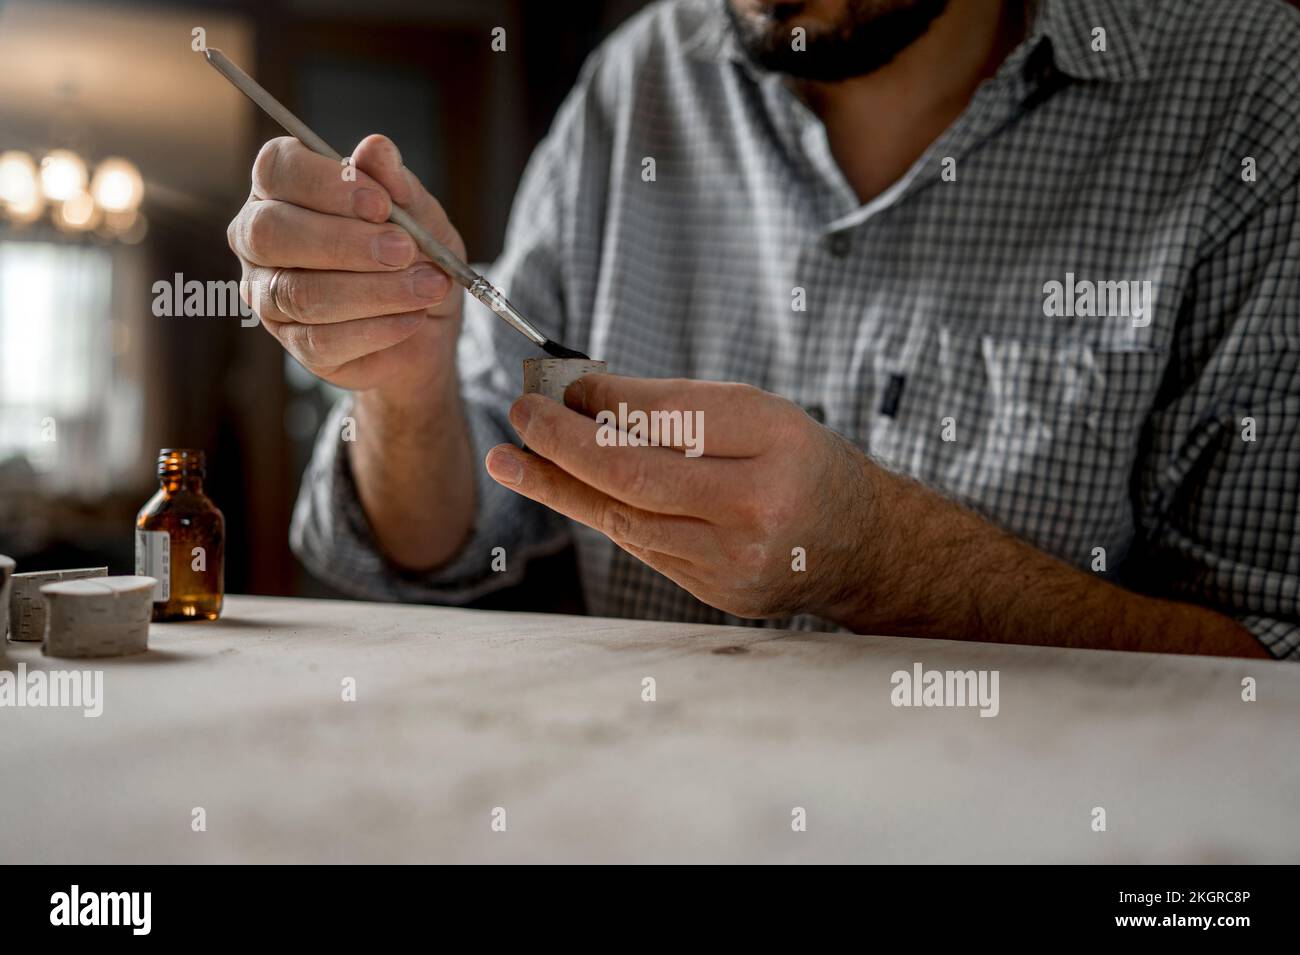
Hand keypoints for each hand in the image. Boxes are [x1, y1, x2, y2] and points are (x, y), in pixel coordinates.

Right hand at [227, 134, 464, 404]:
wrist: (429, 327)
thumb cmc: (415, 258)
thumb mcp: (422, 219)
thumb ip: (398, 187)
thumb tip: (376, 147)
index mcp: (282, 188)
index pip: (276, 170)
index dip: (326, 185)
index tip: (381, 204)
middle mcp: (259, 238)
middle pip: (271, 232)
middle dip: (345, 242)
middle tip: (404, 250)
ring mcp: (268, 294)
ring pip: (299, 292)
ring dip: (373, 291)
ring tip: (428, 287)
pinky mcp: (293, 343)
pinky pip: (321, 339)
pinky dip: (375, 329)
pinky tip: (412, 319)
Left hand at [484, 375, 878, 620]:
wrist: (860, 545)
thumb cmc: (804, 464)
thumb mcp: (758, 414)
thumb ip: (676, 406)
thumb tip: (585, 395)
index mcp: (777, 450)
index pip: (672, 421)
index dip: (606, 404)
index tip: (561, 386)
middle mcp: (757, 512)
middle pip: (637, 477)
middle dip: (564, 445)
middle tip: (520, 417)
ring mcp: (734, 565)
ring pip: (627, 521)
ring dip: (560, 487)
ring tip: (511, 460)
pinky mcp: (715, 595)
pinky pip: (641, 547)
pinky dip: (601, 513)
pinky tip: (565, 490)